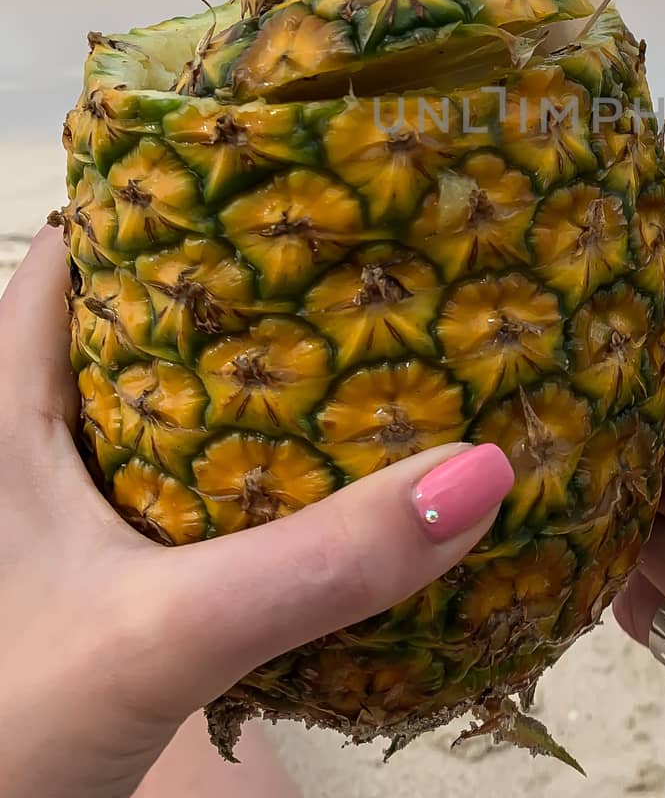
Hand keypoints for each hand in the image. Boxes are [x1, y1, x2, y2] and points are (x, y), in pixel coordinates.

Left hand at [0, 228, 514, 797]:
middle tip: (363, 252)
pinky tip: (340, 493)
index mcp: (6, 416)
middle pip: (143, 325)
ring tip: (375, 350)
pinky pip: (200, 503)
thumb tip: (483, 471)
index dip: (169, 190)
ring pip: (176, 417)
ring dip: (263, 388)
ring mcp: (72, 529)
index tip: (285, 160)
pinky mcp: (109, 596)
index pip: (77, 251)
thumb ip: (314, 564)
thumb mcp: (160, 637)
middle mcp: (33, 454)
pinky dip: (266, 482)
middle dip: (246, 286)